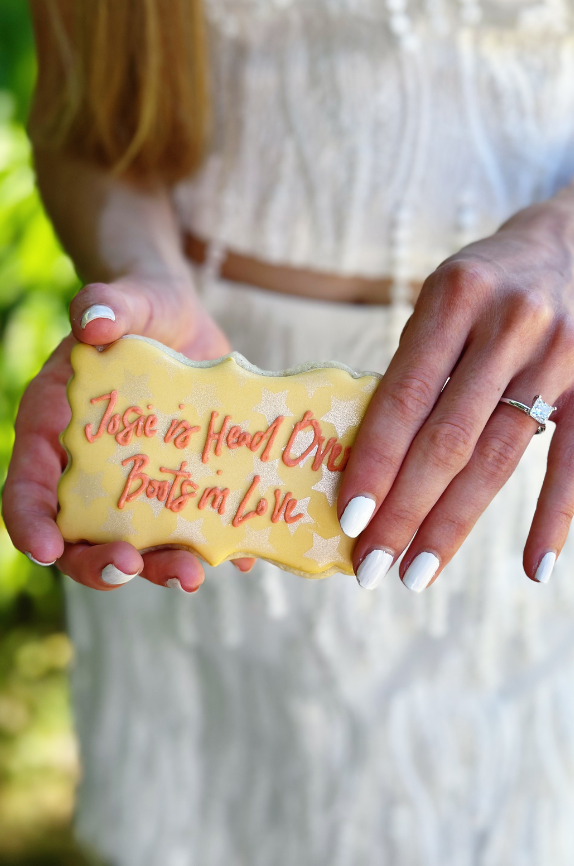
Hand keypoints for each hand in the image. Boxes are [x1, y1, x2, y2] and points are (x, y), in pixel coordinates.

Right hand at [3, 274, 255, 591]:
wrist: (187, 321)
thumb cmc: (145, 308)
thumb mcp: (131, 302)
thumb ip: (108, 304)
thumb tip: (90, 320)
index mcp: (55, 428)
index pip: (28, 487)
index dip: (30, 523)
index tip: (47, 550)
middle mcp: (89, 467)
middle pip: (80, 534)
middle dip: (99, 562)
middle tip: (131, 567)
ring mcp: (135, 482)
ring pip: (137, 542)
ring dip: (159, 566)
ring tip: (194, 574)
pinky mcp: (177, 486)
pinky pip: (189, 528)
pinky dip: (213, 547)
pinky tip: (241, 557)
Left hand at [338, 191, 573, 590]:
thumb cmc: (488, 282)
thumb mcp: (442, 300)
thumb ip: (415, 368)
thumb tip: (374, 460)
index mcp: (455, 298)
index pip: (405, 397)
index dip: (375, 463)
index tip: (348, 519)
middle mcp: (510, 324)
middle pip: (449, 439)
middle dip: (405, 510)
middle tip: (370, 566)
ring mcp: (561, 355)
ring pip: (501, 457)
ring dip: (454, 524)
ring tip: (416, 572)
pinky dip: (553, 517)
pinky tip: (532, 567)